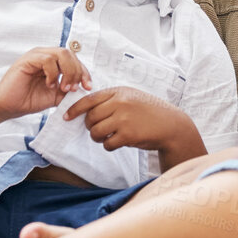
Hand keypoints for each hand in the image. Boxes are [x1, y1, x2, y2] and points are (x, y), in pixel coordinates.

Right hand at [0, 47, 90, 116]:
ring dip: (67, 72)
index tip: (88, 87)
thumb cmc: (28, 100)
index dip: (84, 72)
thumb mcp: (55, 97)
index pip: (74, 60)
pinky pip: (48, 59)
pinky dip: (53, 73)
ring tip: (62, 88)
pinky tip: (49, 85)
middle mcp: (45, 55)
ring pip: (62, 53)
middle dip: (77, 72)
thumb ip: (69, 92)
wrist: (8, 106)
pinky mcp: (28, 59)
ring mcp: (36, 55)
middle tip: (73, 89)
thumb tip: (86, 91)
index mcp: (53, 62)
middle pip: (70, 54)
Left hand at [64, 86, 197, 154]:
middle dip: (90, 126)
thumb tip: (86, 109)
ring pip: (95, 132)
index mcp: (119, 92)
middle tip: (98, 129)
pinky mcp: (127, 135)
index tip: (66, 116)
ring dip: (98, 137)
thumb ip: (112, 100)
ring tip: (108, 136)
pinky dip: (109, 146)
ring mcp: (123, 119)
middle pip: (90, 118)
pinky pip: (107, 144)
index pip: (89, 99)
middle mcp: (120, 103)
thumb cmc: (149, 112)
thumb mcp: (131, 97)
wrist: (171, 125)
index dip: (74, 109)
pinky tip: (119, 142)